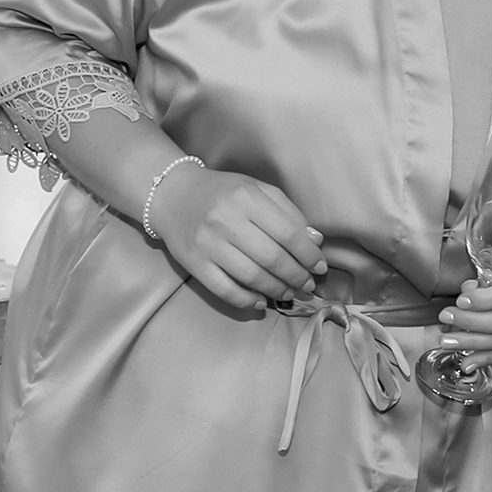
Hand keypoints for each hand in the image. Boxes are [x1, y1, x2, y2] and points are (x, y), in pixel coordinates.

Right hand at [147, 164, 327, 310]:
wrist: (172, 195)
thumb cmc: (221, 192)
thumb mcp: (256, 189)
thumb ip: (288, 212)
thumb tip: (315, 241)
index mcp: (245, 197)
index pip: (288, 233)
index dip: (309, 255)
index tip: (319, 266)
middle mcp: (226, 220)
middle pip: (272, 258)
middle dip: (297, 276)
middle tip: (307, 284)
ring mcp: (207, 244)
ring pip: (252, 277)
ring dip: (277, 290)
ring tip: (289, 292)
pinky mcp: (194, 263)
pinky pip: (225, 290)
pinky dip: (247, 301)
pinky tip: (260, 301)